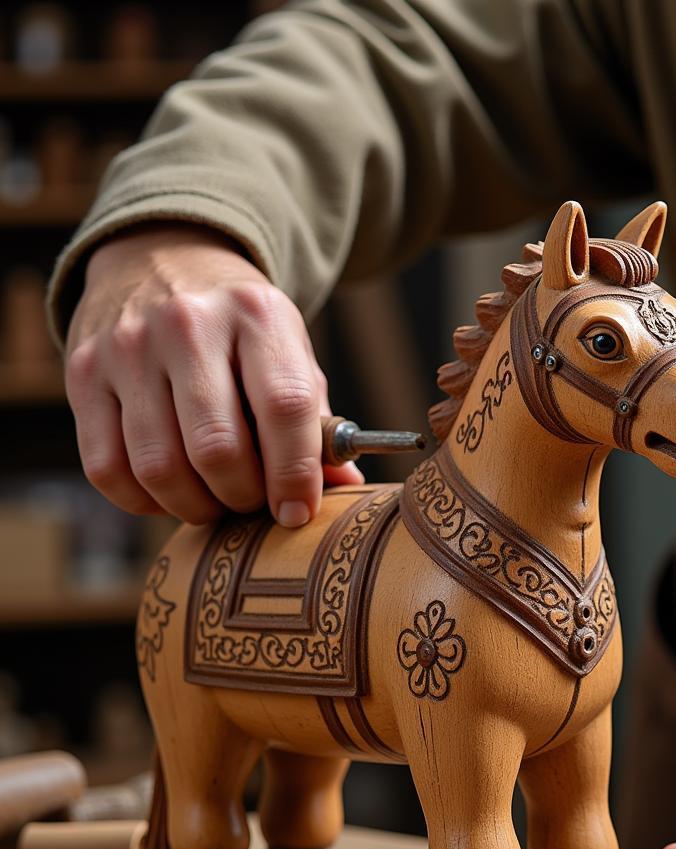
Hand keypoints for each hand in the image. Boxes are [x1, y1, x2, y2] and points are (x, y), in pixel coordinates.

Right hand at [65, 224, 361, 525]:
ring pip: (160, 468)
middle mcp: (188, 323)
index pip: (284, 407)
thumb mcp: (290, 354)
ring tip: (215, 501)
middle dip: (243, 497)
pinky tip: (169, 491)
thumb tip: (344, 488)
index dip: (294, 474)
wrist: (161, 259)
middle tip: (254, 503)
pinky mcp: (82, 373)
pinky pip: (108, 469)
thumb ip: (317, 423)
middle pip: (218, 448)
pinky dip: (144, 501)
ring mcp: (128, 347)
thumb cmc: (241, 330)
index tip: (297, 512)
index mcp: (257, 314)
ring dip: (195, 506)